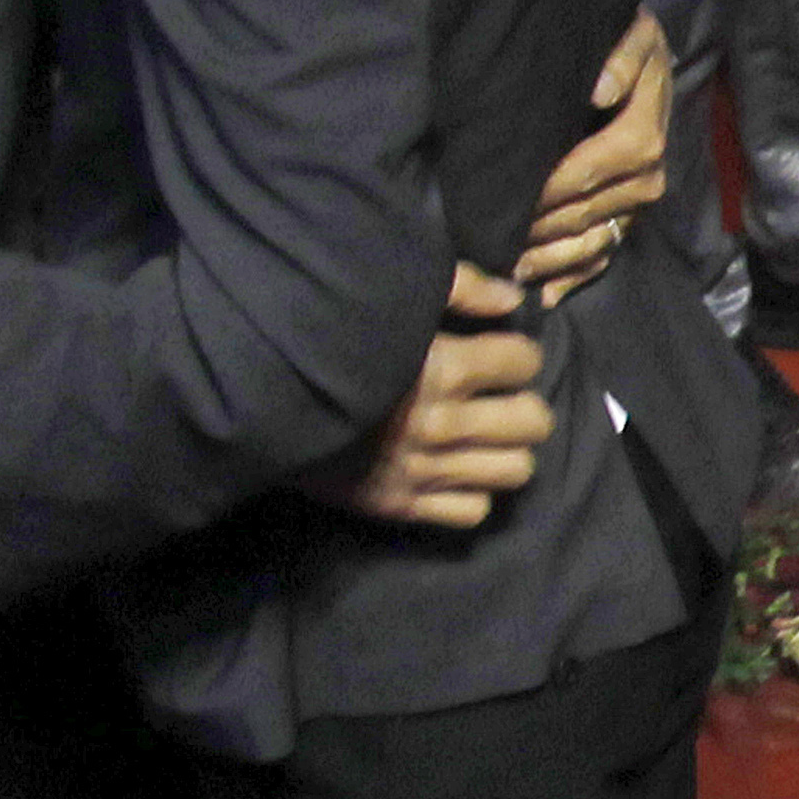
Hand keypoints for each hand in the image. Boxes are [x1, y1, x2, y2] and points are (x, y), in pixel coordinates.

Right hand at [318, 268, 552, 525]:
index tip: (501, 356)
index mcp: (444, 368)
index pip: (525, 363)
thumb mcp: (393, 298)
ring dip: (507, 450)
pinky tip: (456, 470)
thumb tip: (515, 300)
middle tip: (501, 399)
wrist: (265, 399)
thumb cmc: (334, 340)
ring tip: (485, 437)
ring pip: (514, 470)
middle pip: (533, 422)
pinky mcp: (400, 505)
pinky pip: (472, 511)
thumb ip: (460, 288)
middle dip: (524, 405)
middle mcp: (441, 423)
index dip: (518, 355)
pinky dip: (472, 491)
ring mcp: (423, 470)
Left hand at [511, 4, 671, 302]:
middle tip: (490, 245)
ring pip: (592, 242)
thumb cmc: (628, 43)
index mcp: (642, 137)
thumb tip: (601, 90)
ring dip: (551, 261)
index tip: (504, 201)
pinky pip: (604, 256)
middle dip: (539, 231)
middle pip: (584, 214)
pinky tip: (543, 295)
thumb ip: (622, 57)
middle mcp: (647, 178)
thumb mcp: (635, 33)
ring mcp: (638, 204)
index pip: (588, 171)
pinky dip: (573, 279)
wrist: (646, 57)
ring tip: (506, 272)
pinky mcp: (630, 217)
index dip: (547, 191)